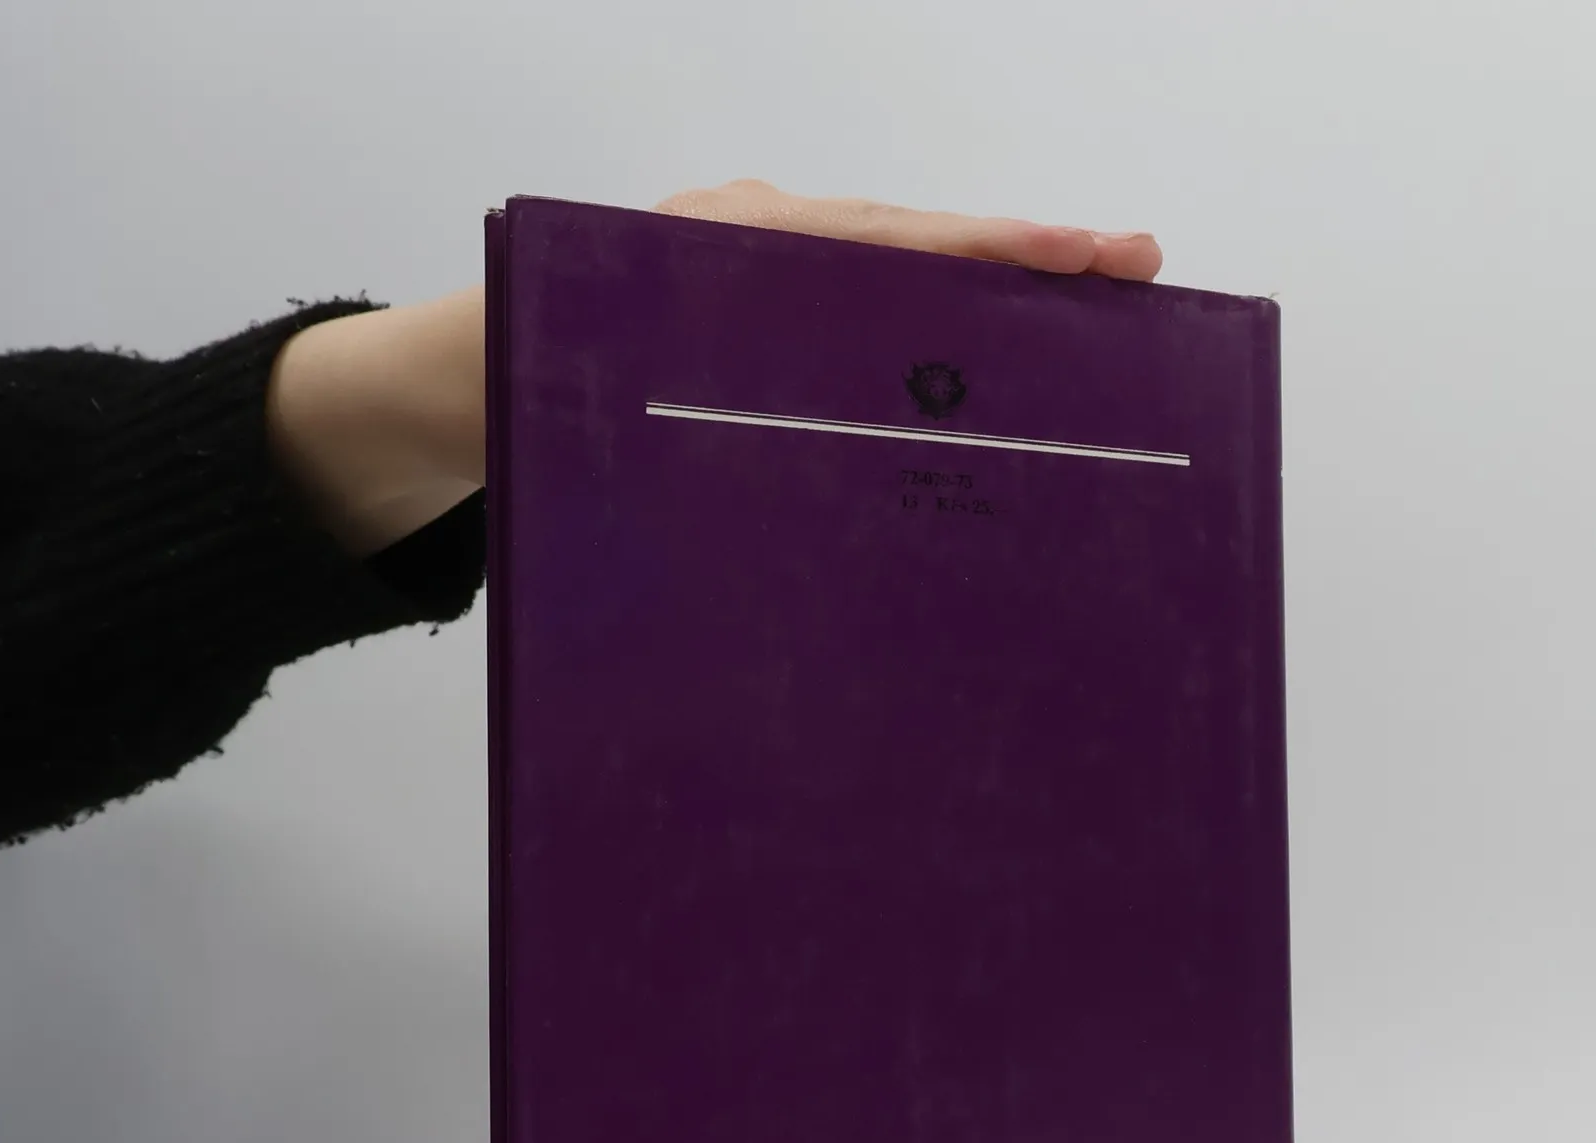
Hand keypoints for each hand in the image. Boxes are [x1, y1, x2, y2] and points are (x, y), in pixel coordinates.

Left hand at [269, 186, 1160, 556]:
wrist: (453, 389)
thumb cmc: (510, 381)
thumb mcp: (568, 382)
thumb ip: (647, 400)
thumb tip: (755, 452)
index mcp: (733, 247)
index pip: (891, 237)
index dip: (995, 249)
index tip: (1091, 256)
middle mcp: (767, 253)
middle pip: (922, 248)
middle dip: (1031, 261)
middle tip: (1142, 272)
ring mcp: (775, 291)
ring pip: (906, 287)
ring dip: (998, 309)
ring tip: (1101, 326)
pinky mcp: (773, 338)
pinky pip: (872, 333)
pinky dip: (941, 349)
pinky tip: (1000, 387)